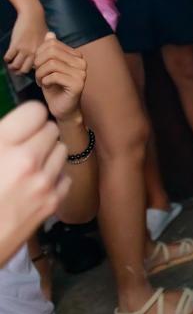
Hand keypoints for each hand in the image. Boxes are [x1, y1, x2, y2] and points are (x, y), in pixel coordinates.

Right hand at [0, 102, 69, 265]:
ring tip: (28, 166)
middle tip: (21, 147)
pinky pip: (65, 176)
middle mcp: (27, 161)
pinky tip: (35, 185)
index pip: (35, 111)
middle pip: (51, 130)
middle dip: (38, 135)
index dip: (27, 117)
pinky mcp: (52, 202)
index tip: (21, 125)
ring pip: (62, 151)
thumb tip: (14, 127)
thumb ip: (2, 137)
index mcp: (2, 145)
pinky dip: (54, 177)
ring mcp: (43, 183)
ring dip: (48, 154)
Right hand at [4, 5, 47, 74]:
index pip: (36, 69)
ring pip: (15, 66)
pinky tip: (8, 56)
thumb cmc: (39, 27)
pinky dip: (6, 59)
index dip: (30, 70)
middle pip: (25, 70)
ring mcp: (25, 49)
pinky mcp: (16, 44)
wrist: (33, 16)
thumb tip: (41, 60)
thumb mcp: (46, 40)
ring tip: (10, 64)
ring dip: (11, 66)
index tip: (25, 69)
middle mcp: (35, 53)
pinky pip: (8, 57)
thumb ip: (43, 51)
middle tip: (16, 69)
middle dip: (19, 72)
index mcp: (42, 53)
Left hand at [35, 33, 86, 123]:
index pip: (52, 44)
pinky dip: (45, 81)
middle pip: (51, 52)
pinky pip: (54, 76)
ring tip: (41, 81)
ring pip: (51, 63)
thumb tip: (50, 34)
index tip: (38, 66)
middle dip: (38, 63)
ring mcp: (82, 73)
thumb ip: (50, 50)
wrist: (63, 109)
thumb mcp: (49, 66)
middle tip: (38, 74)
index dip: (39, 54)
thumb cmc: (55, 88)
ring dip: (40, 73)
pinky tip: (47, 86)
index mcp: (77, 56)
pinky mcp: (78, 84)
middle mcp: (82, 63)